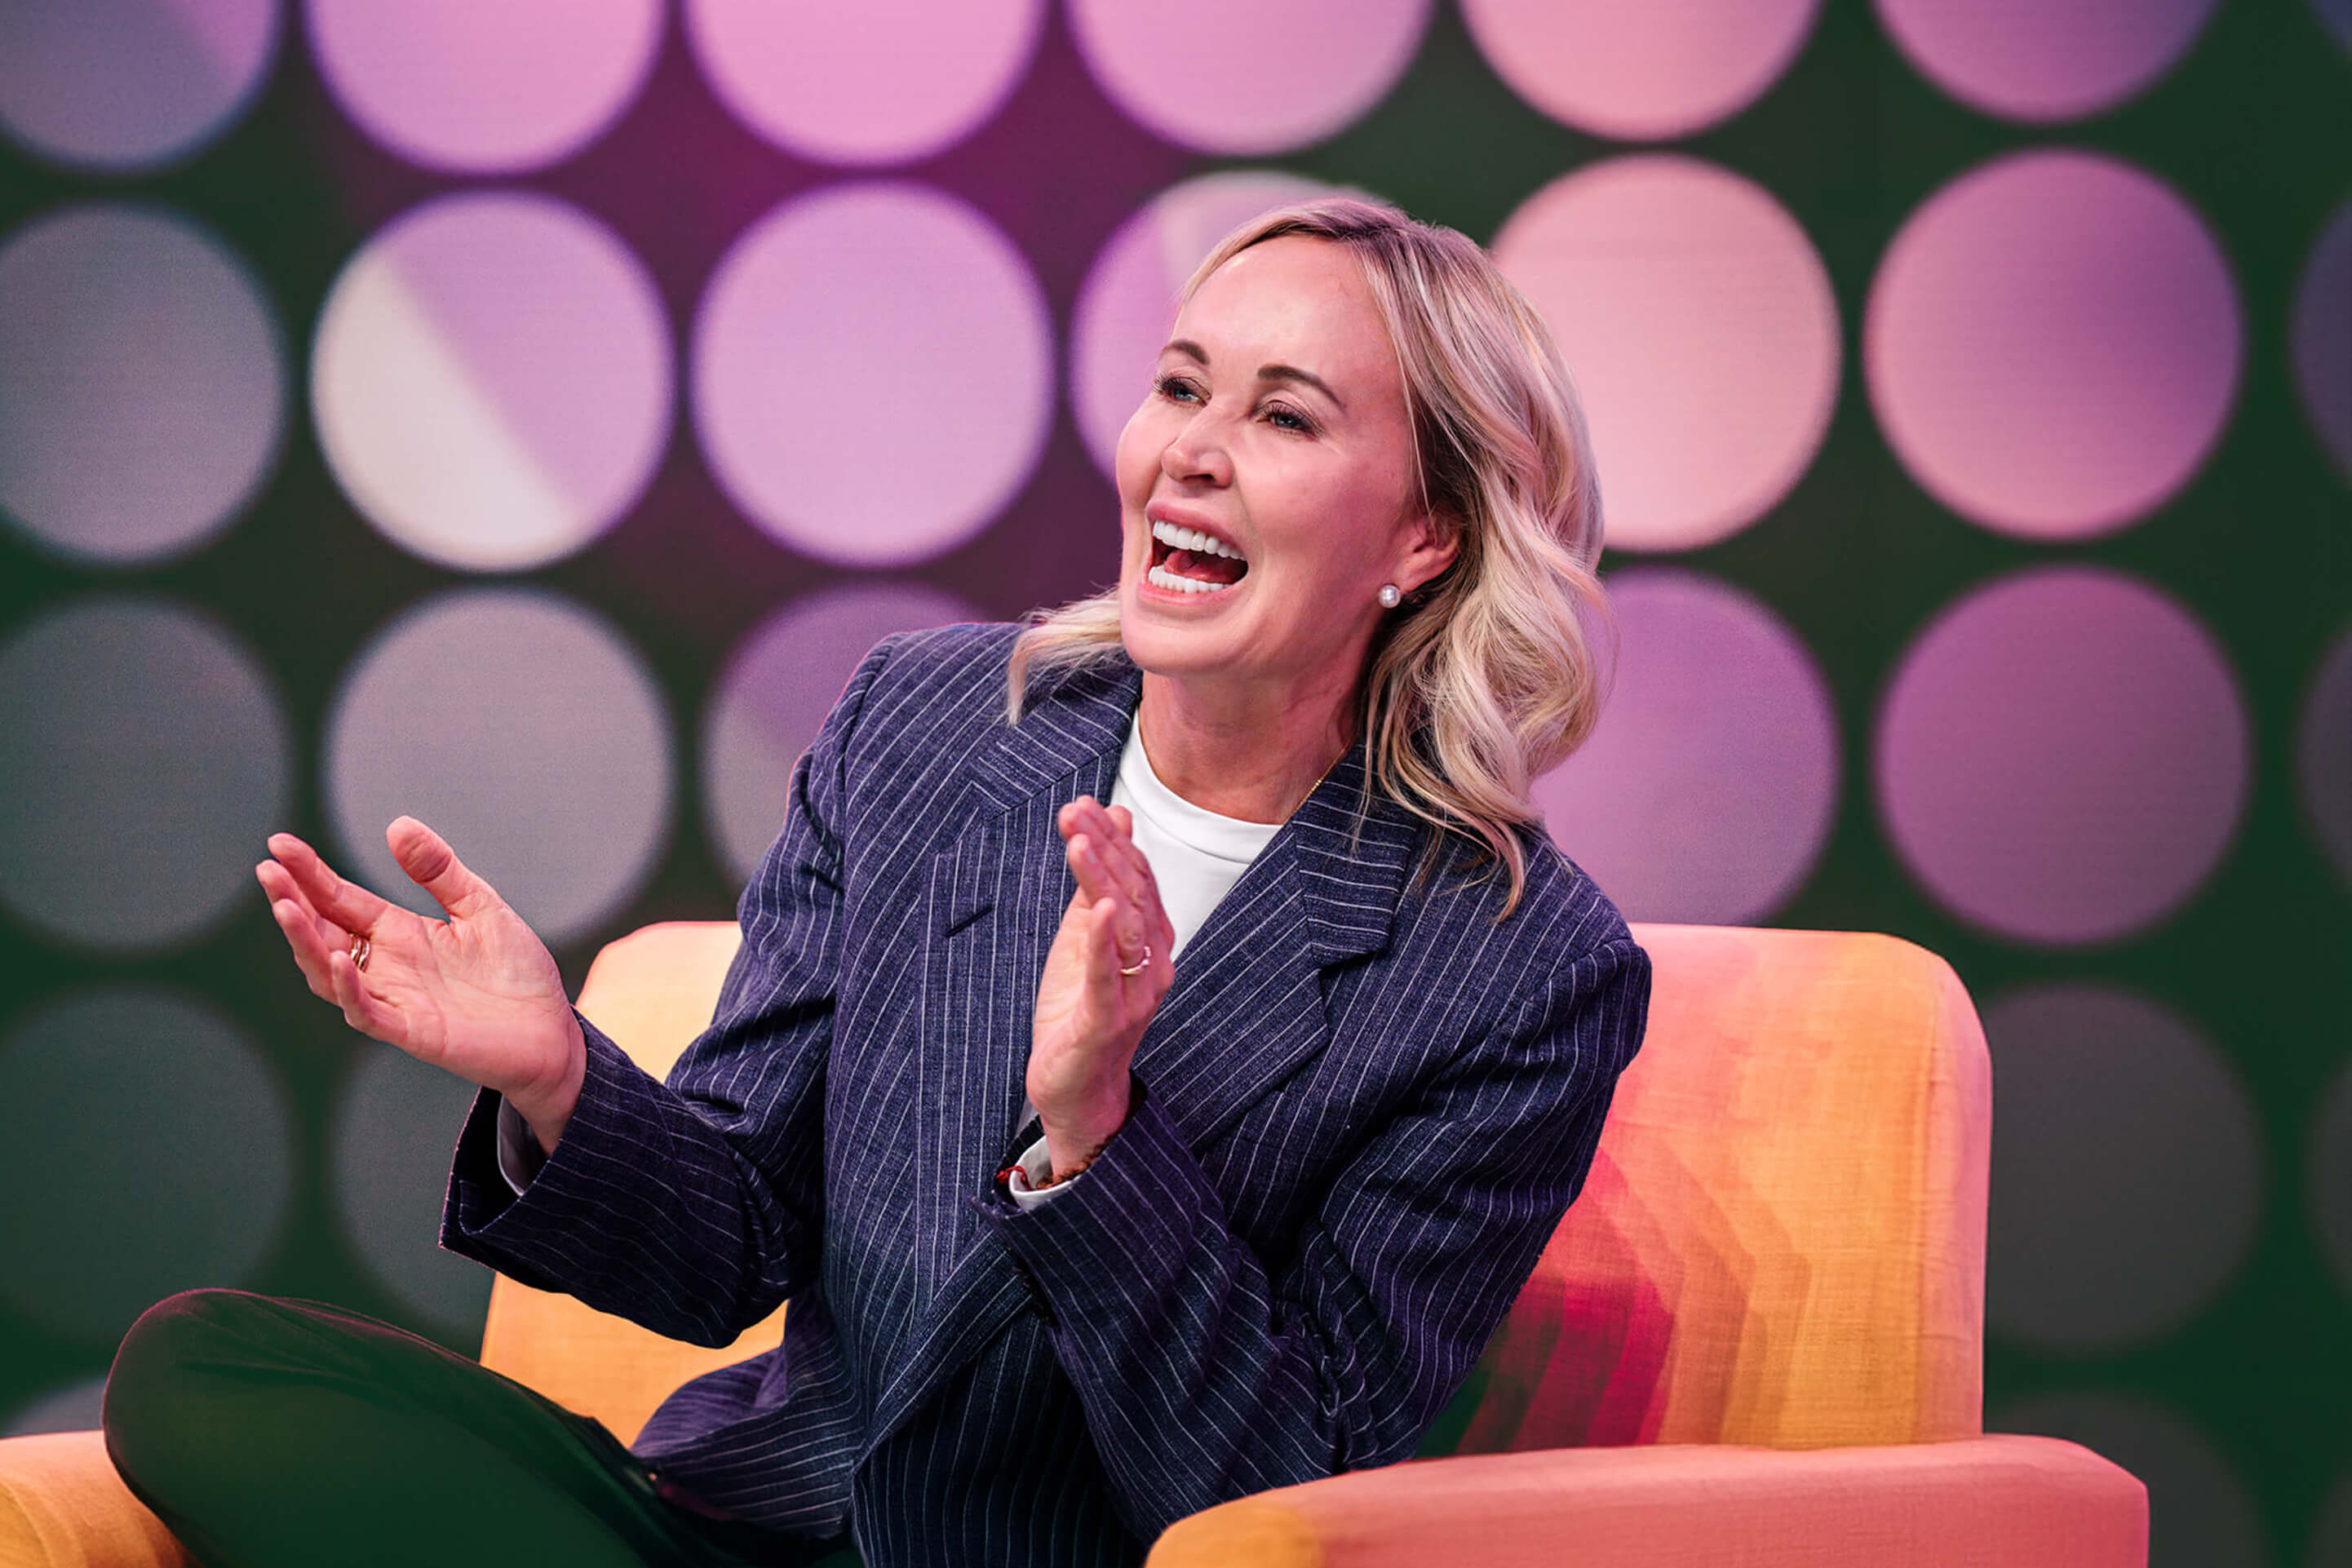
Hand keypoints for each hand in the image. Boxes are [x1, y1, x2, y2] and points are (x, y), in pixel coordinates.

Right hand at [257, 817, 584, 1152]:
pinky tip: (339, 957)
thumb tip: (396, 825)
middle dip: (292, 902)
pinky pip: (367, 1011)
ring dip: (306, 942)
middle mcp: (386, 966)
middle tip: (268, 869)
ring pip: (329, 973)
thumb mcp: (480, 908)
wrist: (552, 1033)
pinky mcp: (412, 1031)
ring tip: (286, 906)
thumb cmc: (516, 974)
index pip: (341, 899)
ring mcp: (395, 1000)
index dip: (309, 873)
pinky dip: (349, 987)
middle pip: (322, 932)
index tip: (278, 843)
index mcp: (398, 933)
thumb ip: (439, 871)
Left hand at [1029, 797, 1173, 1177]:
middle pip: (1133, 893)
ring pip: (1125, 927)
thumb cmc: (1079, 1010)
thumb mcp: (1082, 935)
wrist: (1076, 1086)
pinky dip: (1103, 942)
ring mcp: (1136, 994)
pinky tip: (1095, 910)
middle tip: (1074, 813)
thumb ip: (1096, 882)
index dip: (1111, 838)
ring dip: (1102, 880)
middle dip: (1103, 848)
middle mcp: (1154, 963)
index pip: (1137, 877)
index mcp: (1150, 938)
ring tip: (1080, 842)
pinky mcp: (1109, 1022)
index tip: (1082, 805)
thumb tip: (1111, 820)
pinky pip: (1110, 978)